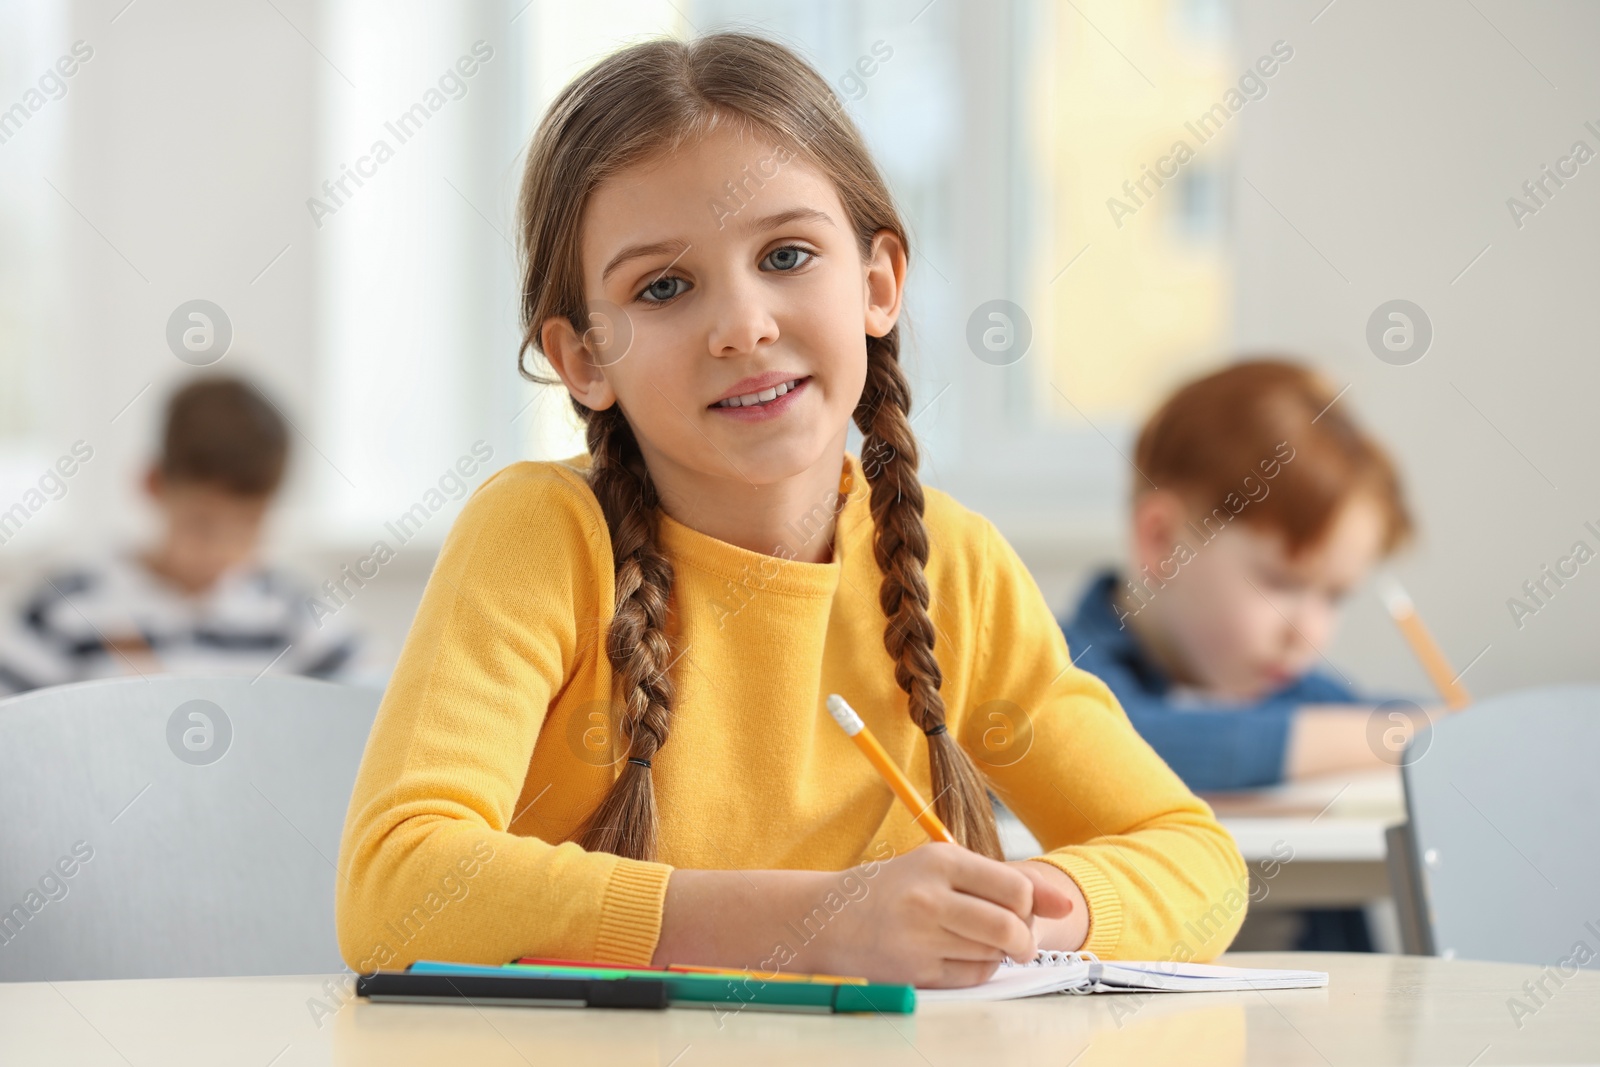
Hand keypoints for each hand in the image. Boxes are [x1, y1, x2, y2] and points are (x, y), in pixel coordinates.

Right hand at [809, 842, 1075, 987]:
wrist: (829, 918)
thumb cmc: (893, 889)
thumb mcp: (940, 867)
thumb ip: (1000, 880)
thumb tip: (1065, 904)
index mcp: (940, 861)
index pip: (1014, 887)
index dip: (1031, 905)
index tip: (1026, 910)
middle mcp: (929, 897)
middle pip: (1008, 927)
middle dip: (1024, 939)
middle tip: (1017, 939)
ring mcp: (920, 937)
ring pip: (993, 954)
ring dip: (998, 954)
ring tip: (973, 939)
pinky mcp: (915, 971)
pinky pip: (972, 977)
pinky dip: (978, 970)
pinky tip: (958, 955)